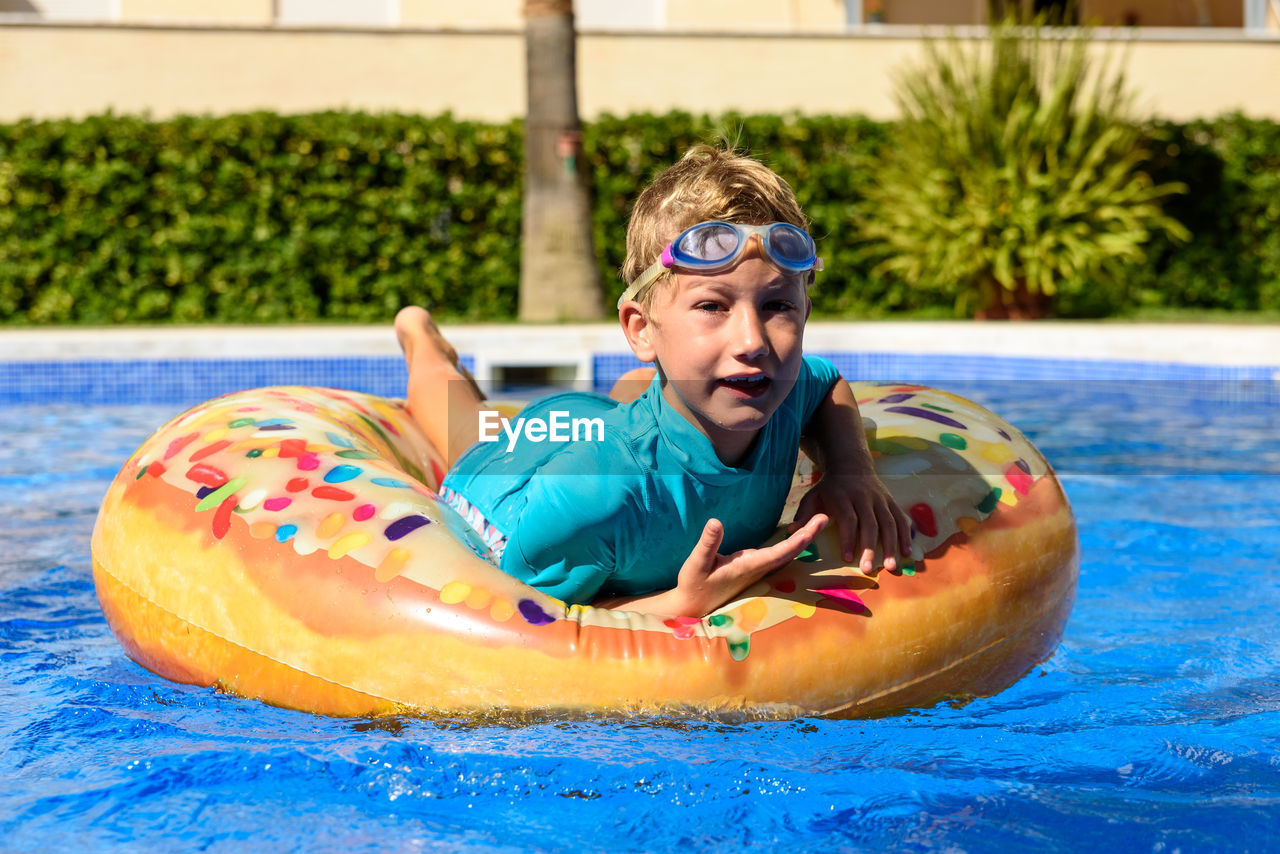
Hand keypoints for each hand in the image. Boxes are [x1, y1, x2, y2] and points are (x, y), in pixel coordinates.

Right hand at [672, 514, 828, 616]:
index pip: (780, 552)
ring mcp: (756, 569)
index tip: (814, 526)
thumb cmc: (694, 585)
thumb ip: (707, 543)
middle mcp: (757, 568)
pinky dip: (790, 543)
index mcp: (748, 566)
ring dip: (802, 539)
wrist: (692, 606)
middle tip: (825, 517)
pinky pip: (778, 554)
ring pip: (786, 554)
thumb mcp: (696, 563)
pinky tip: (796, 535)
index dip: (799, 539)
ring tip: (815, 522)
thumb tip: (716, 522)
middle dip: (808, 535)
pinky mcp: (752, 568)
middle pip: (789, 552)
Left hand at [788, 472, 910, 573]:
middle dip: (870, 548)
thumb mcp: (813, 496)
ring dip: (891, 545)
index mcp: (843, 496)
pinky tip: (907, 552)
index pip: (848, 519)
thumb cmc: (829, 488)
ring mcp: (880, 499)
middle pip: (870, 524)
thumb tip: (790, 532)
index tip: (846, 558)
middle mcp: (864, 497)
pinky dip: (905, 535)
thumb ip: (804, 514)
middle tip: (868, 570)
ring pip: (888, 522)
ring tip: (890, 567)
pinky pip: (901, 518)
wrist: (851, 466)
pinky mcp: (891, 501)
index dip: (848, 538)